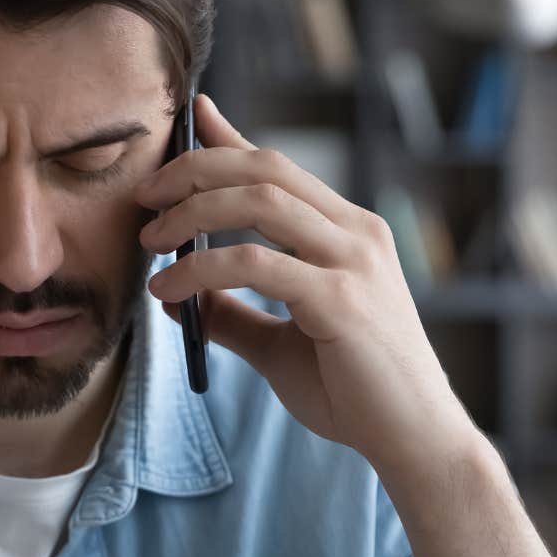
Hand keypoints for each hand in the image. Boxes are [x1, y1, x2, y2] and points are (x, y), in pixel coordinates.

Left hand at [135, 94, 482, 476]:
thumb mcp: (281, 344)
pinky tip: (170, 291)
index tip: (187, 117)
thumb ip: (234, 313)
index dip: (228, 137)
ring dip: (192, 212)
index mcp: (348, 232)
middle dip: (195, 169)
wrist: (412, 439)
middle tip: (144, 196)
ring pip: (260, 201)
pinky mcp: (342, 300)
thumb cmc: (354, 392)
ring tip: (149, 242)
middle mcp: (356, 233)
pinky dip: (202, 269)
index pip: (278, 167)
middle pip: (264, 167)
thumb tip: (178, 297)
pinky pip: (256, 264)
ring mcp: (353, 262)